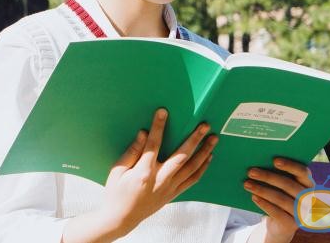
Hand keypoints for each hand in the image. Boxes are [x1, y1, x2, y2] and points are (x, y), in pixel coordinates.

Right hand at [99, 108, 218, 236]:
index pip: (153, 144)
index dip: (158, 126)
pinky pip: (192, 180)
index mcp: (143, 172)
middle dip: (195, 139)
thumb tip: (143, 133)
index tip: (163, 112)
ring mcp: (169, 188)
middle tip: (205, 125)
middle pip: (181, 156)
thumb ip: (132, 151)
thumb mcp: (118, 170)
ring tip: (214, 139)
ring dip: (204, 152)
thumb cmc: (116, 192)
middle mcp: (160, 180)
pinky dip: (202, 168)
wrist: (121, 218)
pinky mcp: (173, 194)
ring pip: (191, 168)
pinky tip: (208, 157)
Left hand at [243, 157, 314, 242]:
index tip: (274, 160)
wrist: (278, 224)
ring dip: (262, 190)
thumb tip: (258, 161)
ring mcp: (301, 213)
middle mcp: (309, 199)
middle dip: (268, 177)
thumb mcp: (279, 185)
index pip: (303, 172)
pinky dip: (264, 204)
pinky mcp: (292, 225)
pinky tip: (253, 197)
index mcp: (308, 184)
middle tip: (251, 171)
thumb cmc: (278, 196)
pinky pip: (277, 213)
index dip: (290, 166)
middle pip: (288, 185)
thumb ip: (276, 174)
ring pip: (281, 199)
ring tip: (247, 184)